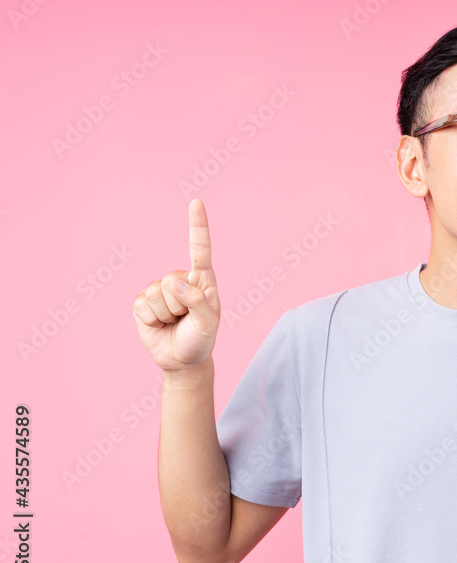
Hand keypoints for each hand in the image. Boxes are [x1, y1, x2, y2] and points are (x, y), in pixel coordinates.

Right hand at [133, 198, 221, 371]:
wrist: (182, 360)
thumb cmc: (201, 339)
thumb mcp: (208, 323)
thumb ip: (196, 302)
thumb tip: (173, 284)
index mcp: (202, 280)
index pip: (200, 249)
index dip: (197, 226)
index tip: (196, 202)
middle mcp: (181, 280)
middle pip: (170, 280)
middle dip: (178, 306)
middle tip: (185, 319)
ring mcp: (160, 291)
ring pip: (155, 293)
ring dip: (165, 314)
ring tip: (174, 322)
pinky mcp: (143, 303)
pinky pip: (142, 304)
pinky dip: (151, 319)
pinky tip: (159, 325)